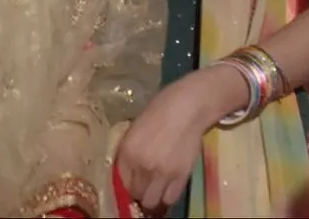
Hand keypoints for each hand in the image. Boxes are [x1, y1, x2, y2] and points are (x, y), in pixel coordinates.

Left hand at [114, 66, 242, 210]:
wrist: (188, 106)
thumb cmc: (160, 110)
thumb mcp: (135, 129)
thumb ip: (130, 151)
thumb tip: (129, 170)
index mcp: (126, 151)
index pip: (120, 181)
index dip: (127, 184)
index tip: (133, 182)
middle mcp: (141, 166)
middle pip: (135, 194)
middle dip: (138, 192)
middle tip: (145, 185)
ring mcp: (162, 174)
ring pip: (152, 201)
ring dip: (152, 197)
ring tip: (156, 189)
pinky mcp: (181, 177)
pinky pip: (170, 198)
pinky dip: (167, 197)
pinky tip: (168, 188)